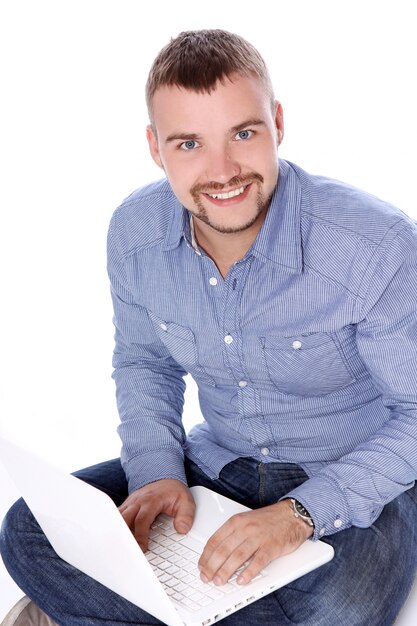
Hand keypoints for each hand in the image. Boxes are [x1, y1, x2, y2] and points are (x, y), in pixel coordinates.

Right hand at [118, 479, 194, 550]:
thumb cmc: (174, 492)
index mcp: (151, 500)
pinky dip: (116, 526)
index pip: (142, 520)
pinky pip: (117, 515)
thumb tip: (182, 529)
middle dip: (124, 536)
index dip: (140, 536)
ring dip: (118, 531)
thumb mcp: (186, 502)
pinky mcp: (127, 505)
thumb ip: (186, 516)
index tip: (142, 549)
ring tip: (120, 548)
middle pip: (124, 519)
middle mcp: (138, 501)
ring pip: (117, 517)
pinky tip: (117, 538)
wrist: (165, 478)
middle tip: (127, 552)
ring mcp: (130, 503)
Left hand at [198, 499, 312, 585]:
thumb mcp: (246, 521)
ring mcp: (258, 537)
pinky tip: (241, 580)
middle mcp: (245, 528)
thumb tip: (217, 554)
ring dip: (226, 571)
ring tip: (219, 581)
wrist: (291, 515)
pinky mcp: (271, 547)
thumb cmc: (268, 520)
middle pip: (223, 549)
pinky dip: (248, 572)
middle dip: (212, 566)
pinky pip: (258, 562)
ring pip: (237, 556)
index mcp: (236, 521)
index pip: (215, 540)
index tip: (201, 566)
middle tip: (206, 577)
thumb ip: (232, 535)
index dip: (206, 555)